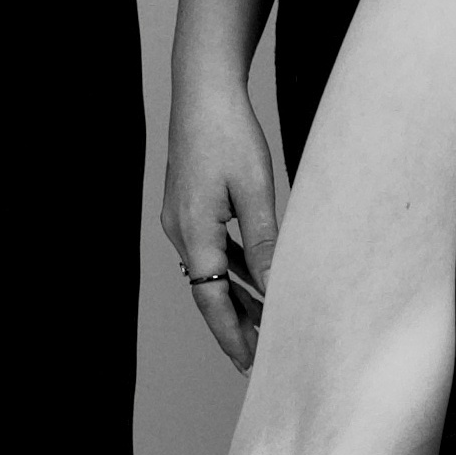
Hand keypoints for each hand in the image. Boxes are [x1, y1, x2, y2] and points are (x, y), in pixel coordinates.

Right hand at [163, 72, 281, 371]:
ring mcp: (181, 219)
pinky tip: (256, 282)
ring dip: (237, 300)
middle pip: (209, 293)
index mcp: (194, 233)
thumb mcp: (256, 191)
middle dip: (236, 327)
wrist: (202, 90)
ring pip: (211, 272)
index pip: (213, 301)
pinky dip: (233, 271)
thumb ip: (264, 243)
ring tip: (266, 328)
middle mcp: (181, 231)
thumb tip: (275, 288)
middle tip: (263, 359)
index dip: (233, 336)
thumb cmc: (230, 133)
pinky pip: (212, 250)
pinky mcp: (189, 207)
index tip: (251, 364)